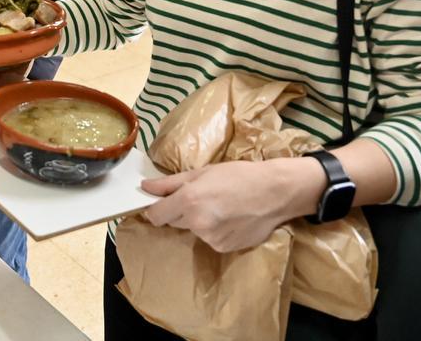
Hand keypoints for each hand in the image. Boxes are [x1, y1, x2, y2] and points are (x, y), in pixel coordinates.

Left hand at [141, 159, 319, 252]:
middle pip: (174, 222)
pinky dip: (215, 230)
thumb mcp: (202, 172)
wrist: (275, 192)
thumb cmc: (239, 175)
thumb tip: (145, 187)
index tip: (162, 203)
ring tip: (221, 206)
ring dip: (199, 221)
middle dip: (181, 211)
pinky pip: (209, 239)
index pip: (155, 216)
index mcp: (188, 201)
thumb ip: (170, 183)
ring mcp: (210, 239)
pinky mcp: (223, 248)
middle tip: (202, 196)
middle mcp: (197, 223)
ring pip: (193, 230)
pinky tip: (230, 218)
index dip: (156, 209)